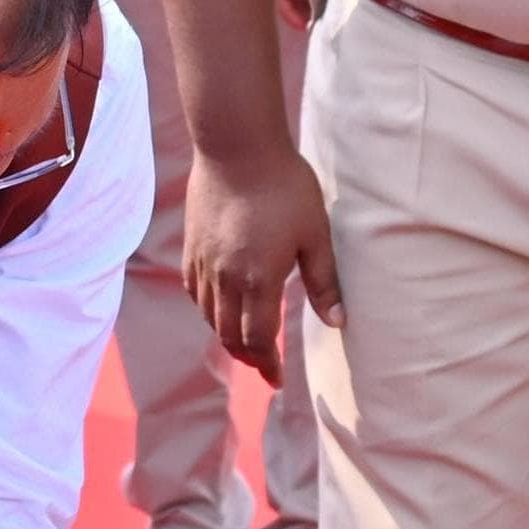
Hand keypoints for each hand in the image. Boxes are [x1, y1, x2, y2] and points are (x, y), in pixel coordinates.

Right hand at [181, 140, 339, 384]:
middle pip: (228, 335)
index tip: (278, 379)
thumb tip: (337, 322)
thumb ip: (323, 282)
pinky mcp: (191, 248)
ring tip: (246, 338)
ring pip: (210, 317)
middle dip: (246, 357)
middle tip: (264, 364)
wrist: (237, 149)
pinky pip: (196, 293)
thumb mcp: (315, 234)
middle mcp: (225, 279)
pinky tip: (222, 306)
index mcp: (258, 280)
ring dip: (227, 334)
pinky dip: (209, 310)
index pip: (258, 339)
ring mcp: (204, 264)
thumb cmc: (284, 187)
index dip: (267, 364)